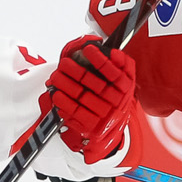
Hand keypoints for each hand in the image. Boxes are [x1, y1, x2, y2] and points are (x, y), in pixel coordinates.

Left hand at [42, 34, 136, 164]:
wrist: (111, 131)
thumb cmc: (113, 101)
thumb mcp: (123, 82)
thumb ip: (122, 65)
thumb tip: (114, 53)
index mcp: (125, 89)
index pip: (114, 73)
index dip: (100, 60)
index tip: (88, 49)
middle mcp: (117, 103)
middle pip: (96, 85)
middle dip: (77, 71)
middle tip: (64, 63)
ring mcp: (105, 116)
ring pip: (84, 97)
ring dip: (67, 85)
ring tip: (56, 76)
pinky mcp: (93, 127)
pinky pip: (77, 113)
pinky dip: (65, 102)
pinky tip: (57, 94)